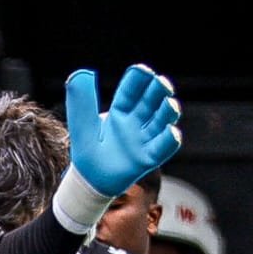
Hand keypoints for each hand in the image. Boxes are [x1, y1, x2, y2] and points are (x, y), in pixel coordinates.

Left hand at [65, 64, 181, 196]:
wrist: (88, 183)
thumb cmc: (86, 153)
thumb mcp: (82, 125)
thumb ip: (81, 101)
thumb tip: (80, 73)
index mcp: (119, 112)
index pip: (131, 91)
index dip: (138, 80)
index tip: (143, 70)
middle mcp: (135, 123)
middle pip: (151, 102)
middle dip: (158, 91)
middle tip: (161, 83)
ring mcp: (143, 140)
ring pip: (161, 121)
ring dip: (167, 112)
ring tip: (169, 104)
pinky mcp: (147, 159)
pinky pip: (162, 148)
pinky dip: (169, 140)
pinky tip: (171, 132)